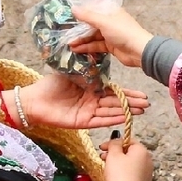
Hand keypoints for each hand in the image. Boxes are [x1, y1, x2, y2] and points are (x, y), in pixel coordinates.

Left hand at [16, 73, 148, 129]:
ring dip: (125, 112)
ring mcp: (88, 113)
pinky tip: (123, 117)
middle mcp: (92, 102)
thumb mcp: (71, 72)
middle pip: (115, 103)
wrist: (33, 99)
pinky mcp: (82, 122)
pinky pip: (100, 121)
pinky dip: (112, 119)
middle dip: (131, 104)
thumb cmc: (49, 85)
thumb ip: (87, 70)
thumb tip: (99, 58)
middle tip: (147, 104)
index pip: (113, 92)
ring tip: (141, 111)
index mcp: (91, 90)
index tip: (142, 94)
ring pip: (110, 112)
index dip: (128, 94)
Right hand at [69, 6, 153, 67]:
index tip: (67, 15)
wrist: (139, 51)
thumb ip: (87, 16)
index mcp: (110, 11)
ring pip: (93, 36)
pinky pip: (96, 45)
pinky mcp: (110, 46)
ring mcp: (110, 34)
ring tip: (69, 44)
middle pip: (91, 24)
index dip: (81, 12)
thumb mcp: (103, 22)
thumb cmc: (123, 32)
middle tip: (65, 34)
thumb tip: (73, 8)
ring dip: (82, 40)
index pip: (93, 9)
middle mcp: (109, 21)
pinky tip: (77, 50)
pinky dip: (88, 47)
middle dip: (79, 30)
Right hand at [101, 137, 152, 180]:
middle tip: (104, 156)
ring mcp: (147, 171)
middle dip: (116, 152)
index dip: (114, 142)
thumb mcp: (113, 154)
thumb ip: (114, 143)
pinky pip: (133, 171)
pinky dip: (124, 170)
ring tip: (107, 165)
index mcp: (142, 150)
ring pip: (131, 162)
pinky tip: (115, 174)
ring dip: (119, 161)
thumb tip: (116, 139)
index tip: (104, 146)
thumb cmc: (119, 174)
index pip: (128, 140)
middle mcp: (148, 159)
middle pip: (130, 151)